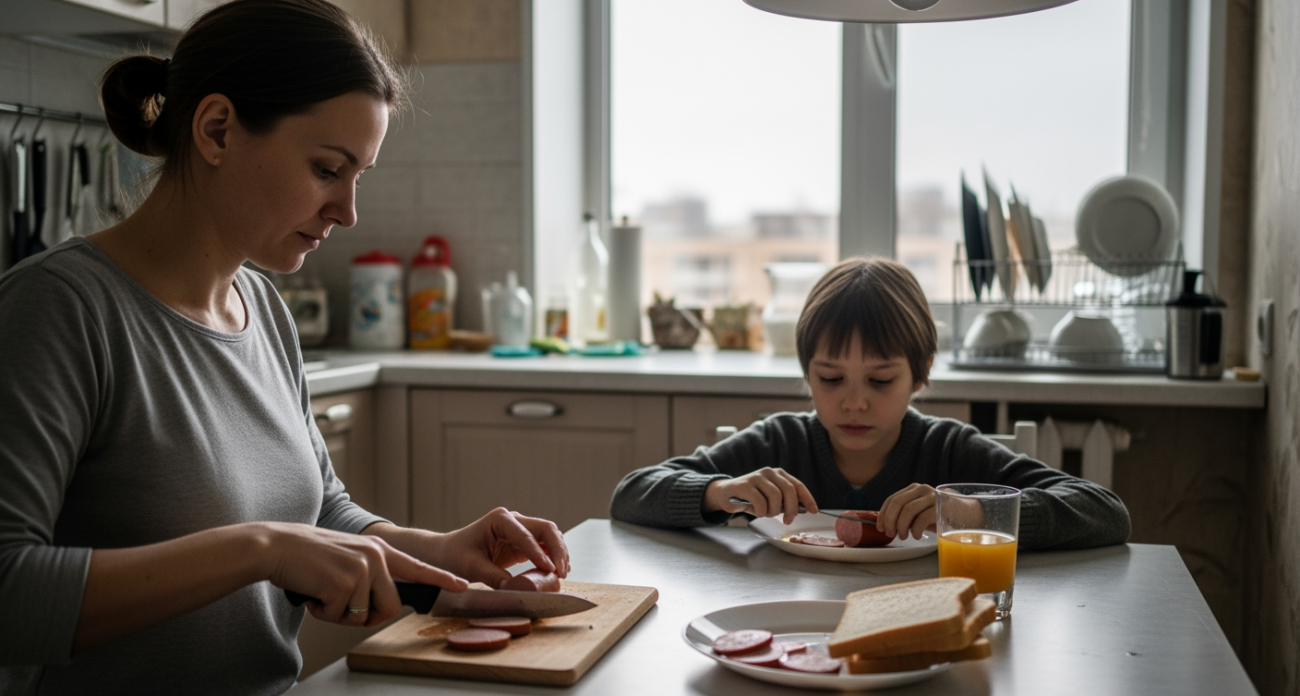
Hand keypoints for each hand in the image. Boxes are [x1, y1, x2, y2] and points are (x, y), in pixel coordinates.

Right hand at [263, 522, 466, 627]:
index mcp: (379, 550)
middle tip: (339, 603)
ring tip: (322, 590)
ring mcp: (362, 568)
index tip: (462, 584)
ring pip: (362, 616)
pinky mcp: (344, 582)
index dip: (440, 578)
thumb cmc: (309, 559)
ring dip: (337, 613)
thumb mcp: (348, 559)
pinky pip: (338, 616)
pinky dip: (321, 612)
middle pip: (390, 608)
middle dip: (366, 616)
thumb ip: (370, 575)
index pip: (417, 567)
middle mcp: (376, 557)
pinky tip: (312, 591)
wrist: (277, 546)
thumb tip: (385, 604)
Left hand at [411, 508, 570, 590]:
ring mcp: (519, 529)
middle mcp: (513, 520)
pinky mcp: (522, 543)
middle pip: (546, 529)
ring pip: (549, 536)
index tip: (550, 569)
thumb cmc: (455, 556)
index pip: (526, 535)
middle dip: (557, 549)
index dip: (539, 552)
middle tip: (562, 572)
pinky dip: (553, 556)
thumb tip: (515, 589)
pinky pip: (544, 546)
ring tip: (563, 573)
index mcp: (500, 519)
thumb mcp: (472, 567)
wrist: (446, 553)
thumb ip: (494, 576)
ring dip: (559, 552)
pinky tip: (558, 570)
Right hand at [703, 468, 818, 524]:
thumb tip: (802, 509)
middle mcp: (769, 472)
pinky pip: (760, 502)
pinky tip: (756, 512)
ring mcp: (756, 477)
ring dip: (772, 511)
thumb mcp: (770, 499)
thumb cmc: (751, 498)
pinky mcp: (744, 485)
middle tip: (787, 520)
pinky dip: (760, 511)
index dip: (807, 499)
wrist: (725, 493)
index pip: (798, 485)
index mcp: (778, 474)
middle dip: (791, 509)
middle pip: (789, 490)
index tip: (814, 511)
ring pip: (775, 497)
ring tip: (765, 513)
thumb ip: (784, 502)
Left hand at [877, 483, 936, 539]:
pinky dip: (915, 530)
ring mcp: (932, 496)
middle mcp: (921, 489)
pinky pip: (922, 518)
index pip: (891, 499)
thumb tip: (887, 526)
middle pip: (897, 503)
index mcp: (913, 489)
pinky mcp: (941, 506)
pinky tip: (916, 536)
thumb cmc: (939, 516)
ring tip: (904, 537)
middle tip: (891, 534)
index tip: (881, 528)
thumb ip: (905, 515)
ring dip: (902, 526)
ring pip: (908, 510)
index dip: (883, 515)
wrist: (965, 514)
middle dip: (890, 521)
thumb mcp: (919, 513)